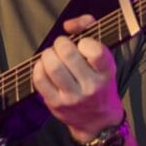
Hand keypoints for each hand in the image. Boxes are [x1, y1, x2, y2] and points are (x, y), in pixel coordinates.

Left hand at [32, 14, 123, 140]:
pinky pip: (40, 79)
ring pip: (52, 66)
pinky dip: (39, 67)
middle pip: (68, 54)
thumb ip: (90, 30)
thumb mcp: (105, 58)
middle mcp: (91, 87)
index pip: (95, 52)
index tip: (82, 44)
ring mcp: (73, 97)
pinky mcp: (56, 104)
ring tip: (52, 56)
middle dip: (61, 43)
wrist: (98, 120)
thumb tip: (68, 25)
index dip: (84, 42)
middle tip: (62, 46)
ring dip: (48, 54)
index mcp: (107, 72)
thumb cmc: (99, 81)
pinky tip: (45, 67)